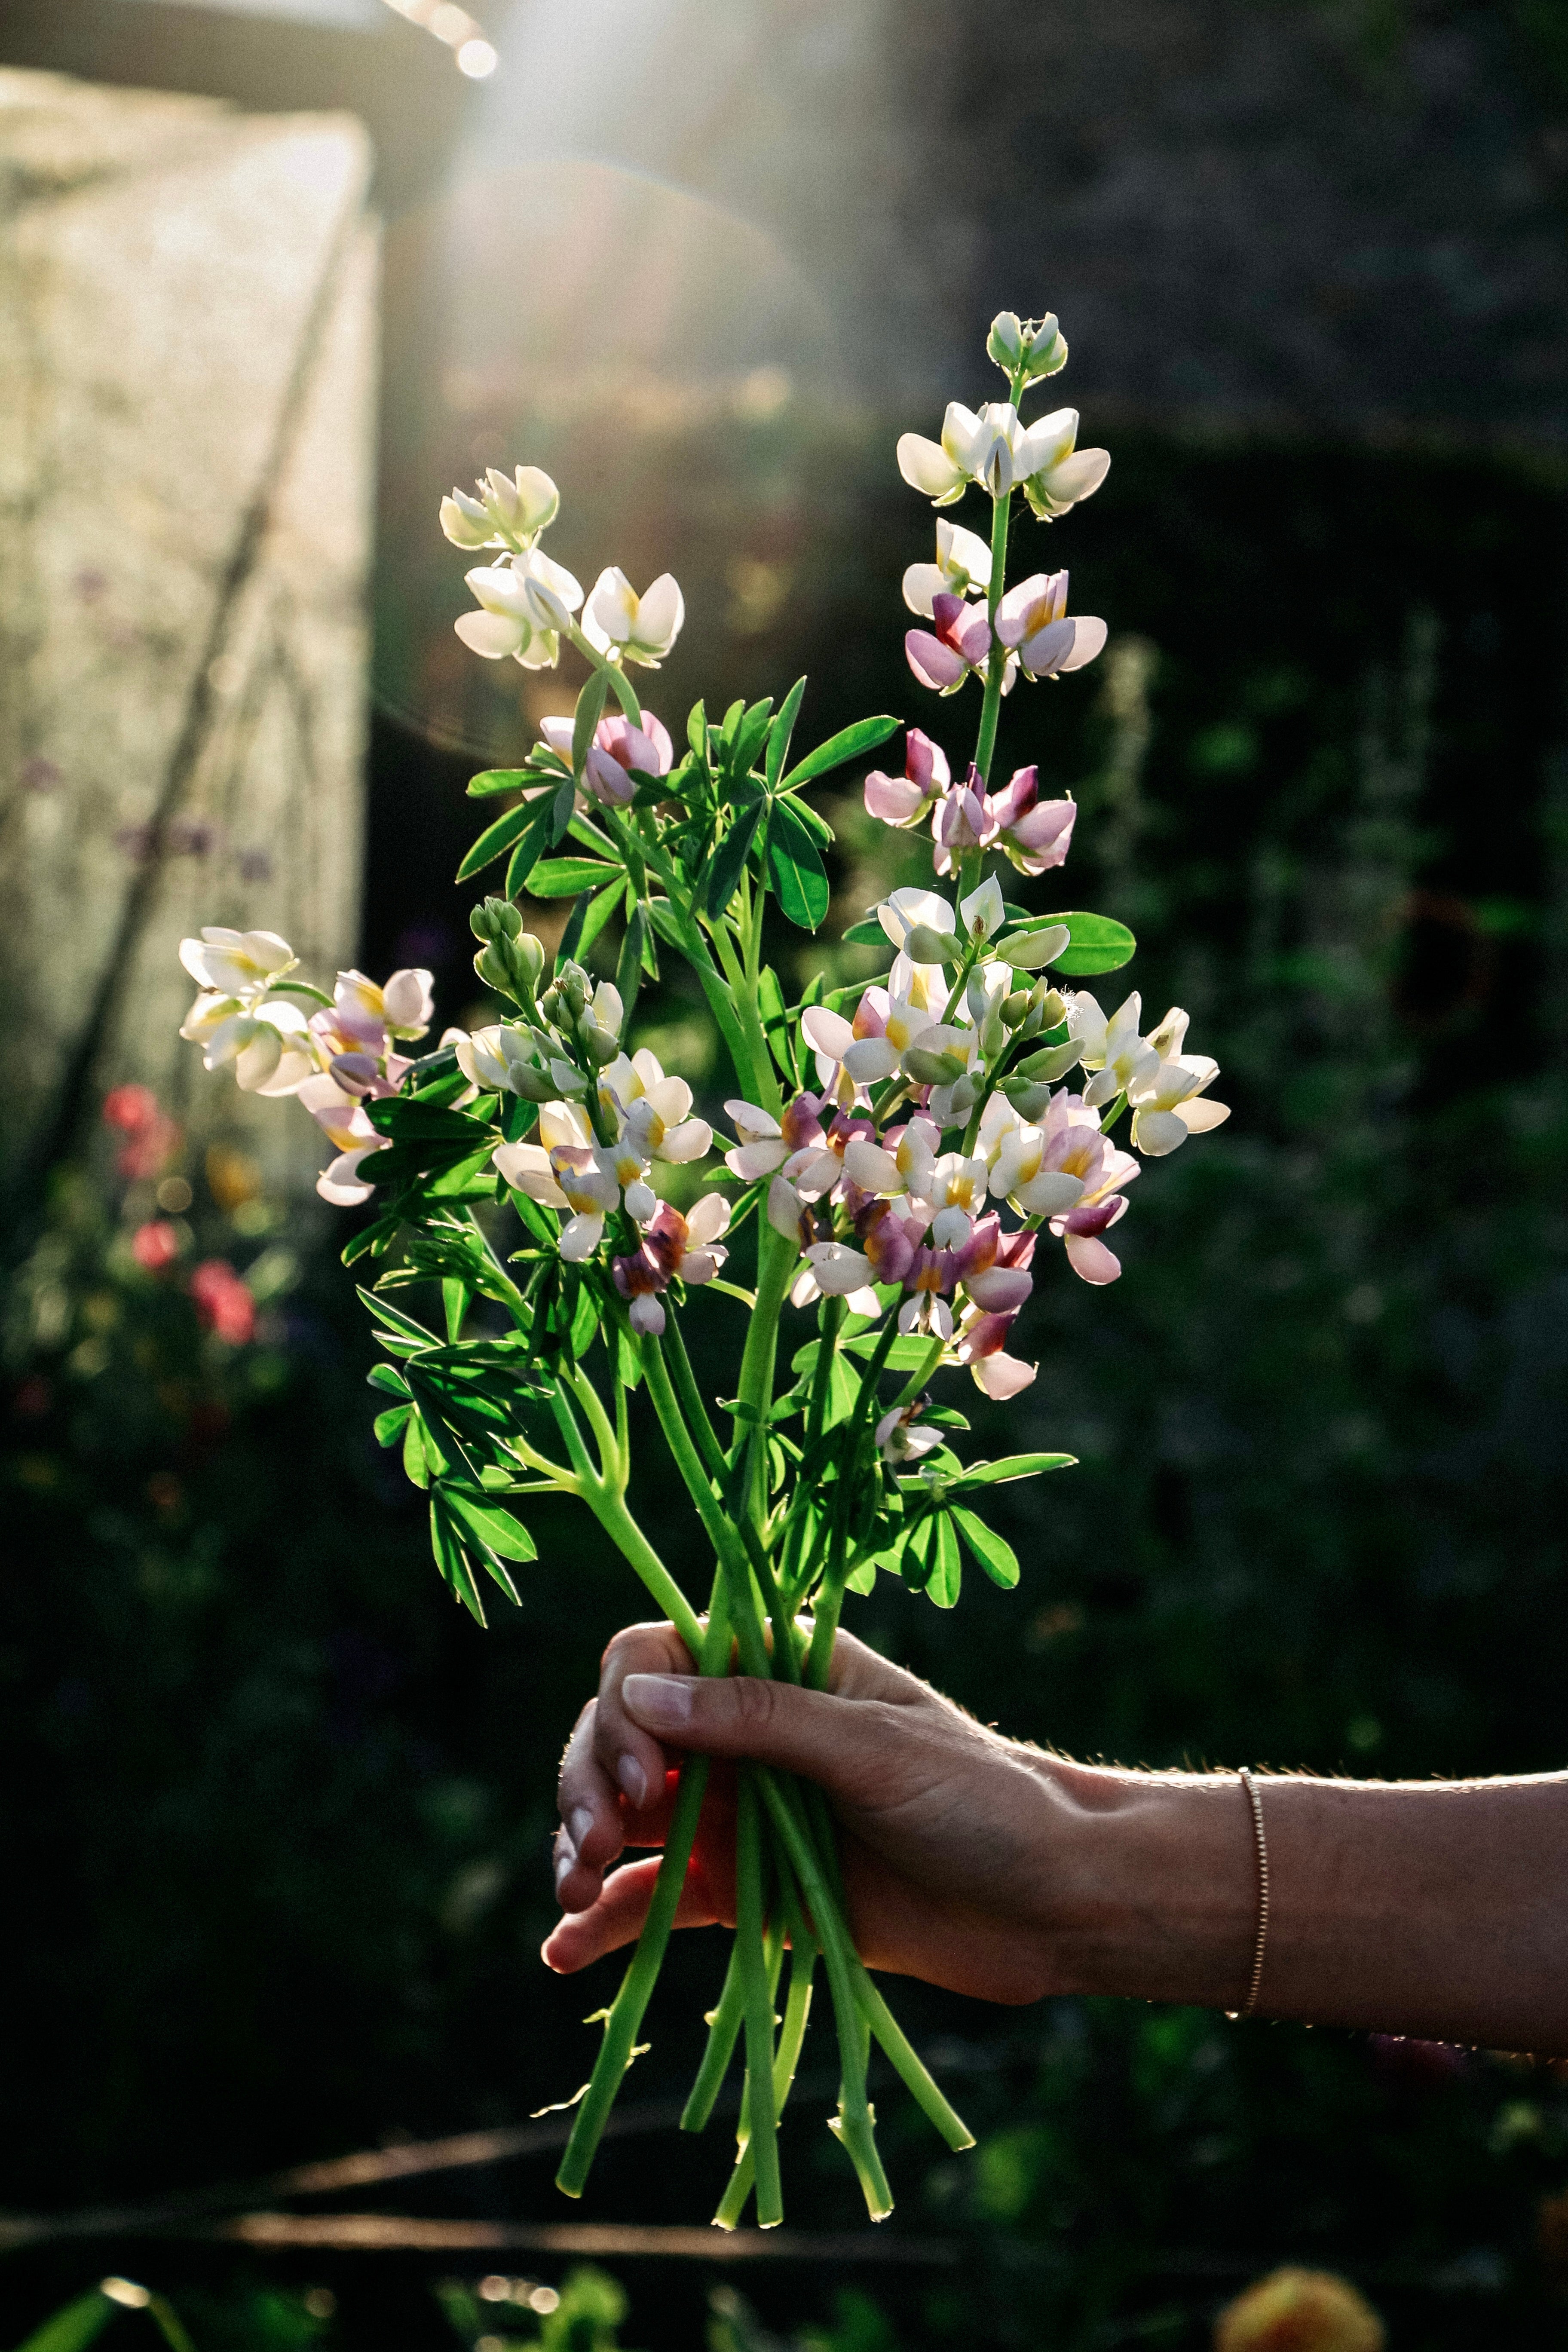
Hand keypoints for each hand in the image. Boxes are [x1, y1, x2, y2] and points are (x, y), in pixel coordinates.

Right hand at [544, 1619, 1073, 2002]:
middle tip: (597, 1844)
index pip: (658, 1659)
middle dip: (590, 1783)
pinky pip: (656, 1898)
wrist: (1051, 1904)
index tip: (641, 1775)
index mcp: (782, 1666)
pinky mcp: (745, 1893)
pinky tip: (564, 1952)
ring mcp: (742, 1814)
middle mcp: (748, 1732)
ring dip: (582, 1847)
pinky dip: (607, 1919)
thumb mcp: (873, 1747)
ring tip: (573, 1896)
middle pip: (624, 1738)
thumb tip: (641, 1698)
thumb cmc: (981, 1801)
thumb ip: (759, 1719)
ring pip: (627, 1817)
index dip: (626, 1709)